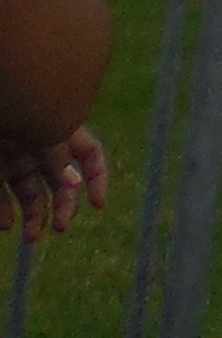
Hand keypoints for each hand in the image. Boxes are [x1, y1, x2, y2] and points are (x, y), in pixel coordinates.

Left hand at [1, 125, 106, 240]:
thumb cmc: (8, 100)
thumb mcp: (33, 129)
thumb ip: (54, 154)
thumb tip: (74, 184)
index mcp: (57, 128)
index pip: (88, 153)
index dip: (96, 177)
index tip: (97, 206)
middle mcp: (37, 144)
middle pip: (59, 180)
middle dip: (63, 205)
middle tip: (60, 228)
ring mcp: (11, 157)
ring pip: (29, 192)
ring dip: (33, 217)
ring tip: (29, 238)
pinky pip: (0, 195)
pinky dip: (4, 211)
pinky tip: (6, 223)